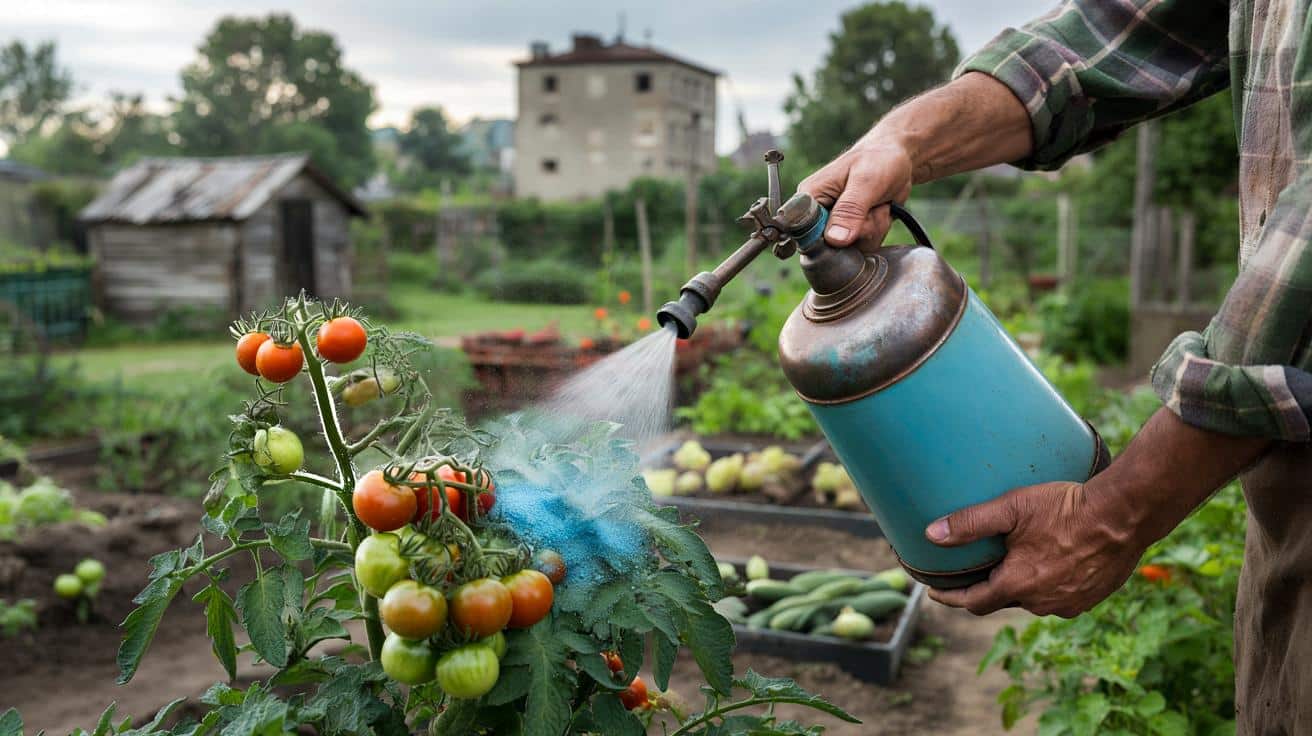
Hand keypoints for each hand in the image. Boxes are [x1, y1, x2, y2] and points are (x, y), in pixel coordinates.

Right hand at [797, 139, 913, 252]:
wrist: (897, 158)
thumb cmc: (879, 159)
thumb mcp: (866, 181)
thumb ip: (850, 210)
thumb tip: (834, 240)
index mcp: (810, 196)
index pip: (802, 232)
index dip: (823, 240)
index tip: (847, 231)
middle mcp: (818, 213)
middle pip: (830, 247)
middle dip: (859, 231)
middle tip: (871, 206)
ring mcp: (835, 225)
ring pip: (850, 249)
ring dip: (872, 229)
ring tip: (877, 204)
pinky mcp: (850, 232)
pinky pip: (862, 247)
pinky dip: (877, 232)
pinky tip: (880, 211)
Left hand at [923, 481, 1144, 617]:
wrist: (1123, 515)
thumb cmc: (1066, 509)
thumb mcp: (1012, 509)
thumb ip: (970, 523)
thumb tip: (931, 534)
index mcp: (1019, 585)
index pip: (974, 602)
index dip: (951, 598)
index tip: (935, 593)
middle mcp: (1042, 602)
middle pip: (1003, 599)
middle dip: (988, 587)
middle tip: (975, 571)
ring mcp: (1069, 603)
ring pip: (1033, 599)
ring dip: (1020, 585)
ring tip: (1013, 563)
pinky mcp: (1091, 598)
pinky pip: (1059, 596)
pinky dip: (1047, 584)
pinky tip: (1047, 565)